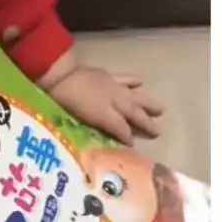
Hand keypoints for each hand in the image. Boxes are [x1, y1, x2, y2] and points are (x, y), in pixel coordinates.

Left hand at [45, 57, 163, 147]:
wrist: (61, 76)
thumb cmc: (66, 101)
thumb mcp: (80, 120)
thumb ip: (97, 128)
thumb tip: (108, 136)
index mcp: (106, 114)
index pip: (122, 129)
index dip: (128, 138)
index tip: (134, 146)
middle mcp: (114, 100)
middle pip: (134, 113)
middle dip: (146, 123)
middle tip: (159, 132)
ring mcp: (113, 86)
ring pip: (135, 95)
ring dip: (148, 103)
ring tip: (161, 109)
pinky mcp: (108, 75)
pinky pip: (124, 78)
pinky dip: (133, 80)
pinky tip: (141, 82)